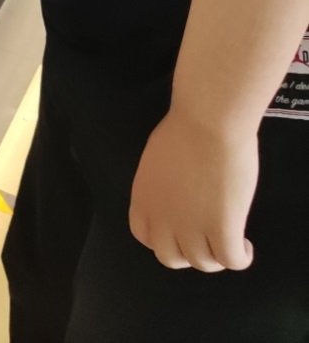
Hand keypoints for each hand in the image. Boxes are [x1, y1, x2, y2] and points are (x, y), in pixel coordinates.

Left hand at [128, 108, 257, 271]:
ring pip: (203, 263)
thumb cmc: (184, 130)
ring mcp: (191, 227)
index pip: (144, 236)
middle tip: (205, 240)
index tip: (178, 233)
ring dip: (216, 258)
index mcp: (143, 199)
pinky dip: (240, 259)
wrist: (207, 124)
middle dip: (188, 253)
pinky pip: (231, 260)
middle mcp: (162, 218)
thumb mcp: (157, 161)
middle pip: (170, 257)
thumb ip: (163, 185)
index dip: (162, 239)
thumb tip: (177, 194)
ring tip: (230, 242)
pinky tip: (245, 246)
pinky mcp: (222, 229)